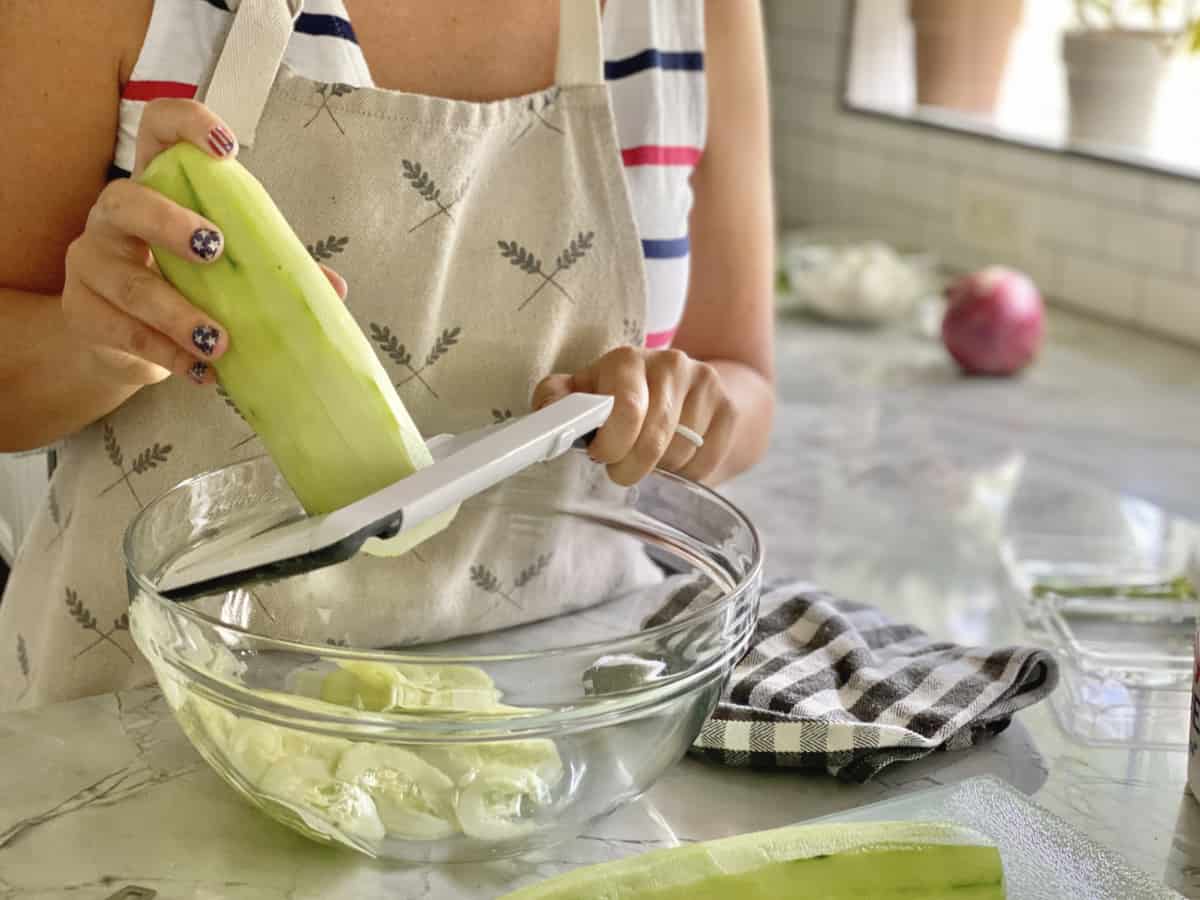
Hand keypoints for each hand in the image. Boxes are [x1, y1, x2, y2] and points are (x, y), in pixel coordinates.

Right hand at [62, 99, 346, 388]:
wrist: (126, 346)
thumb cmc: (185, 288)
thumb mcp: (226, 271)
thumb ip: (271, 269)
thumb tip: (334, 288)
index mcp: (156, 187)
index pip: (157, 129)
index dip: (185, 124)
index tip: (226, 149)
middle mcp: (114, 215)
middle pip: (126, 200)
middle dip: (169, 222)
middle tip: (215, 250)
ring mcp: (91, 262)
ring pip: (129, 282)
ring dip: (178, 314)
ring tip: (218, 342)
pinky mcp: (83, 312)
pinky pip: (122, 331)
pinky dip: (166, 353)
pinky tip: (199, 370)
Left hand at [533, 346, 736, 485]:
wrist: (686, 385)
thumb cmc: (624, 394)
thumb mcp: (587, 390)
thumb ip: (559, 399)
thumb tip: (544, 413)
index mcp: (626, 360)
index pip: (625, 409)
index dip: (611, 446)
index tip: (600, 456)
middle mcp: (670, 364)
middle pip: (653, 440)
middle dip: (630, 467)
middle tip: (620, 469)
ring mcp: (704, 384)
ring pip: (679, 455)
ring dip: (659, 469)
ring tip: (649, 456)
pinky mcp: (728, 407)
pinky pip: (706, 461)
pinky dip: (688, 472)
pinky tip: (676, 457)